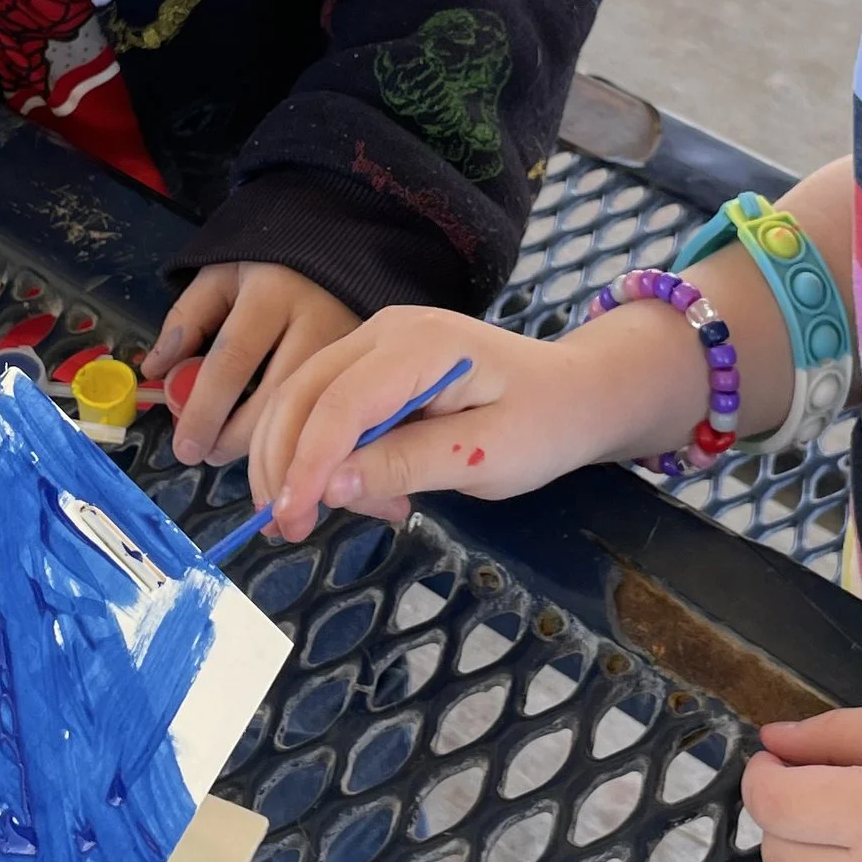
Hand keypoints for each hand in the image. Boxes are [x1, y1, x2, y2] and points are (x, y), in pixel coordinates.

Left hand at [146, 263, 360, 466]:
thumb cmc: (269, 264)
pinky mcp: (369, 360)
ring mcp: (350, 341)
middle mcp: (316, 317)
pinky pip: (333, 408)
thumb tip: (158, 371)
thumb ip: (188, 319)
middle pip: (274, 396)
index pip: (231, 362)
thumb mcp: (221, 276)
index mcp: (271, 292)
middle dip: (235, 438)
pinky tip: (281, 447)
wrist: (338, 242)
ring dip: (271, 446)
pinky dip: (303, 435)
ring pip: (308, 411)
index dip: (204, 411)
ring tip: (239, 456)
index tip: (185, 446)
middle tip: (208, 456)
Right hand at [250, 297, 698, 535]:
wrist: (576, 393)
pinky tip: (372, 492)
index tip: (291, 519)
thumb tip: (328, 485)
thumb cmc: (545, 423)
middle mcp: (387, 330)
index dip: (305, 462)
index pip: (340, 402)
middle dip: (285, 465)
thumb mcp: (487, 456)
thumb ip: (409, 463)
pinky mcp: (373, 366)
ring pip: (303, 402)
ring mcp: (376, 343)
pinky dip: (329, 458)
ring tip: (374, 510)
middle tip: (294, 531)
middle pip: (303, 394)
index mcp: (422, 344)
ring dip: (305, 465)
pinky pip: (327, 409)